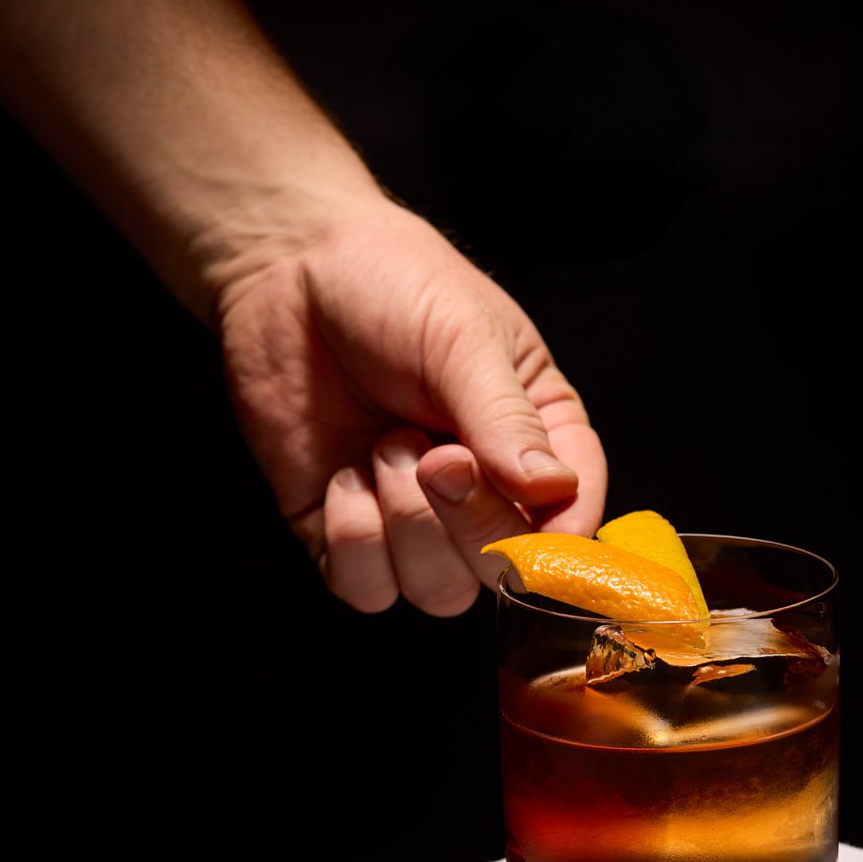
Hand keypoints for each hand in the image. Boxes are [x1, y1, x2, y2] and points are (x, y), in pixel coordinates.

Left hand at [217, 194, 606, 614]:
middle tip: (435, 455)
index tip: (529, 509)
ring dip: (406, 523)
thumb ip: (507, 419)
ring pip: (438, 592)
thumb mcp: (465, 338)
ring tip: (385, 443)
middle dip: (471, 523)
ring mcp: (416, 519)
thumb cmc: (391, 283)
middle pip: (504, 572)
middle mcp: (486, 491)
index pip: (573, 522)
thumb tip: (553, 491)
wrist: (288, 269)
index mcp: (540, 439)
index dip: (557, 539)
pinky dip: (352, 539)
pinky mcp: (347, 532)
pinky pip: (366, 588)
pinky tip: (343, 476)